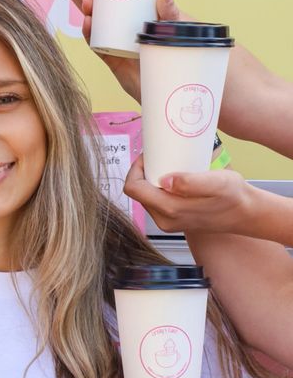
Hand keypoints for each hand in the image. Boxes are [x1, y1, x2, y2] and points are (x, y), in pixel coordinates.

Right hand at [81, 0, 186, 101]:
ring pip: (99, 25)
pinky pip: (99, 46)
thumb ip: (170, 14)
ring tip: (88, 2)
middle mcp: (127, 27)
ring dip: (90, 12)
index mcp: (141, 14)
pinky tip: (87, 24)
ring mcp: (119, 43)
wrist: (177, 86)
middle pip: (106, 7)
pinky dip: (90, 35)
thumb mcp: (178, 29)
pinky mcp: (114, 60)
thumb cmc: (182, 53)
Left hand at [123, 154, 254, 233]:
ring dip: (152, 179)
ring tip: (169, 166)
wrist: (244, 213)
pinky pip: (156, 200)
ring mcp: (167, 222)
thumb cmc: (233, 196)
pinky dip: (160, 187)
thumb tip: (164, 180)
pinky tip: (174, 178)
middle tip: (161, 157)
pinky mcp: (172, 220)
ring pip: (146, 196)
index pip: (133, 188)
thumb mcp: (216, 183)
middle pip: (138, 192)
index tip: (150, 156)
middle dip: (144, 172)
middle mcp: (164, 220)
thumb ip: (190, 182)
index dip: (136, 169)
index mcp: (169, 210)